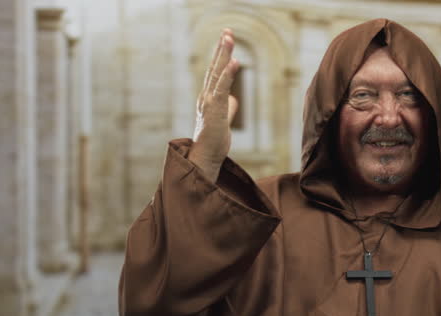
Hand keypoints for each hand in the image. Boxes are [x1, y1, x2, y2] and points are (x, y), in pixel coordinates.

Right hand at [190, 29, 240, 181]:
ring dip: (223, 55)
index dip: (221, 56)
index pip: (215, 72)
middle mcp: (206, 96)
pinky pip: (222, 88)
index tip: (226, 39)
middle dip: (221, 48)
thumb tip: (233, 99)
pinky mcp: (214, 110)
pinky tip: (235, 62)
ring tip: (229, 38)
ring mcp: (208, 102)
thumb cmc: (213, 142)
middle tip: (227, 31)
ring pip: (217, 73)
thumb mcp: (223, 121)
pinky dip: (228, 74)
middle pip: (214, 67)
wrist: (205, 158)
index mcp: (208, 98)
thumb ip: (228, 108)